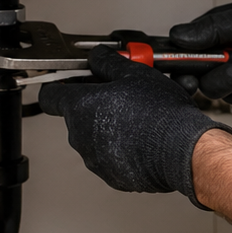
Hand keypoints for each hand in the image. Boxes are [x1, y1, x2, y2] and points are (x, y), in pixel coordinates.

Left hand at [38, 45, 231, 206]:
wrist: (182, 151)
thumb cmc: (159, 114)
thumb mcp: (134, 74)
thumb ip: (107, 62)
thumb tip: (97, 56)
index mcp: (80, 107)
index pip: (49, 95)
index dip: (59, 85)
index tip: (70, 82)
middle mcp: (79, 135)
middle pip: (76, 115)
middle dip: (94, 105)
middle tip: (120, 96)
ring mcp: (94, 158)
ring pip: (93, 137)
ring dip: (108, 127)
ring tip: (137, 119)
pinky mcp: (111, 175)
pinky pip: (109, 158)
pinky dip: (120, 149)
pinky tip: (142, 139)